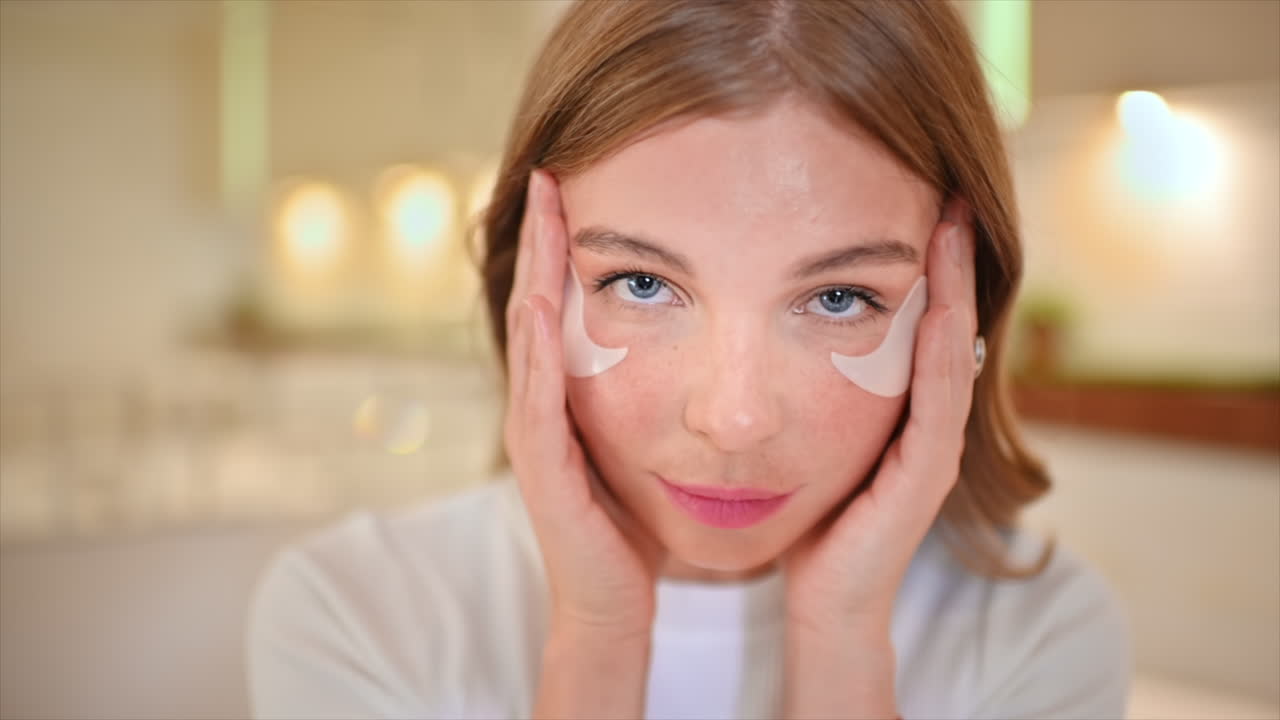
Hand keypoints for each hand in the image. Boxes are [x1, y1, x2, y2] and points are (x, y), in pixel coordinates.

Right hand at [504, 169, 664, 638]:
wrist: (613, 601)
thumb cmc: (635, 524)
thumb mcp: (648, 442)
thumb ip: (658, 392)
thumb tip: (703, 347)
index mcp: (571, 395)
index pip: (566, 304)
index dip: (571, 245)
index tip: (584, 183)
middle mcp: (543, 404)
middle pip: (538, 304)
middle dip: (545, 237)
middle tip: (552, 171)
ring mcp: (535, 432)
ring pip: (530, 335)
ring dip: (535, 271)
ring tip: (543, 210)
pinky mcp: (540, 463)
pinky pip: (535, 392)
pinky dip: (537, 343)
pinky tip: (542, 299)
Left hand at [782, 198, 978, 631]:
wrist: (823, 600)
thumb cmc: (808, 520)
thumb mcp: (802, 437)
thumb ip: (801, 387)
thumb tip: (756, 326)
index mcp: (895, 406)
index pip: (912, 317)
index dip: (917, 261)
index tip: (912, 196)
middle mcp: (923, 420)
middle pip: (944, 323)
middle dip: (946, 257)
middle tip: (947, 188)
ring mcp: (932, 446)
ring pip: (950, 351)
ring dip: (955, 287)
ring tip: (951, 224)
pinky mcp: (926, 475)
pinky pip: (939, 401)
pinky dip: (943, 350)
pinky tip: (944, 307)